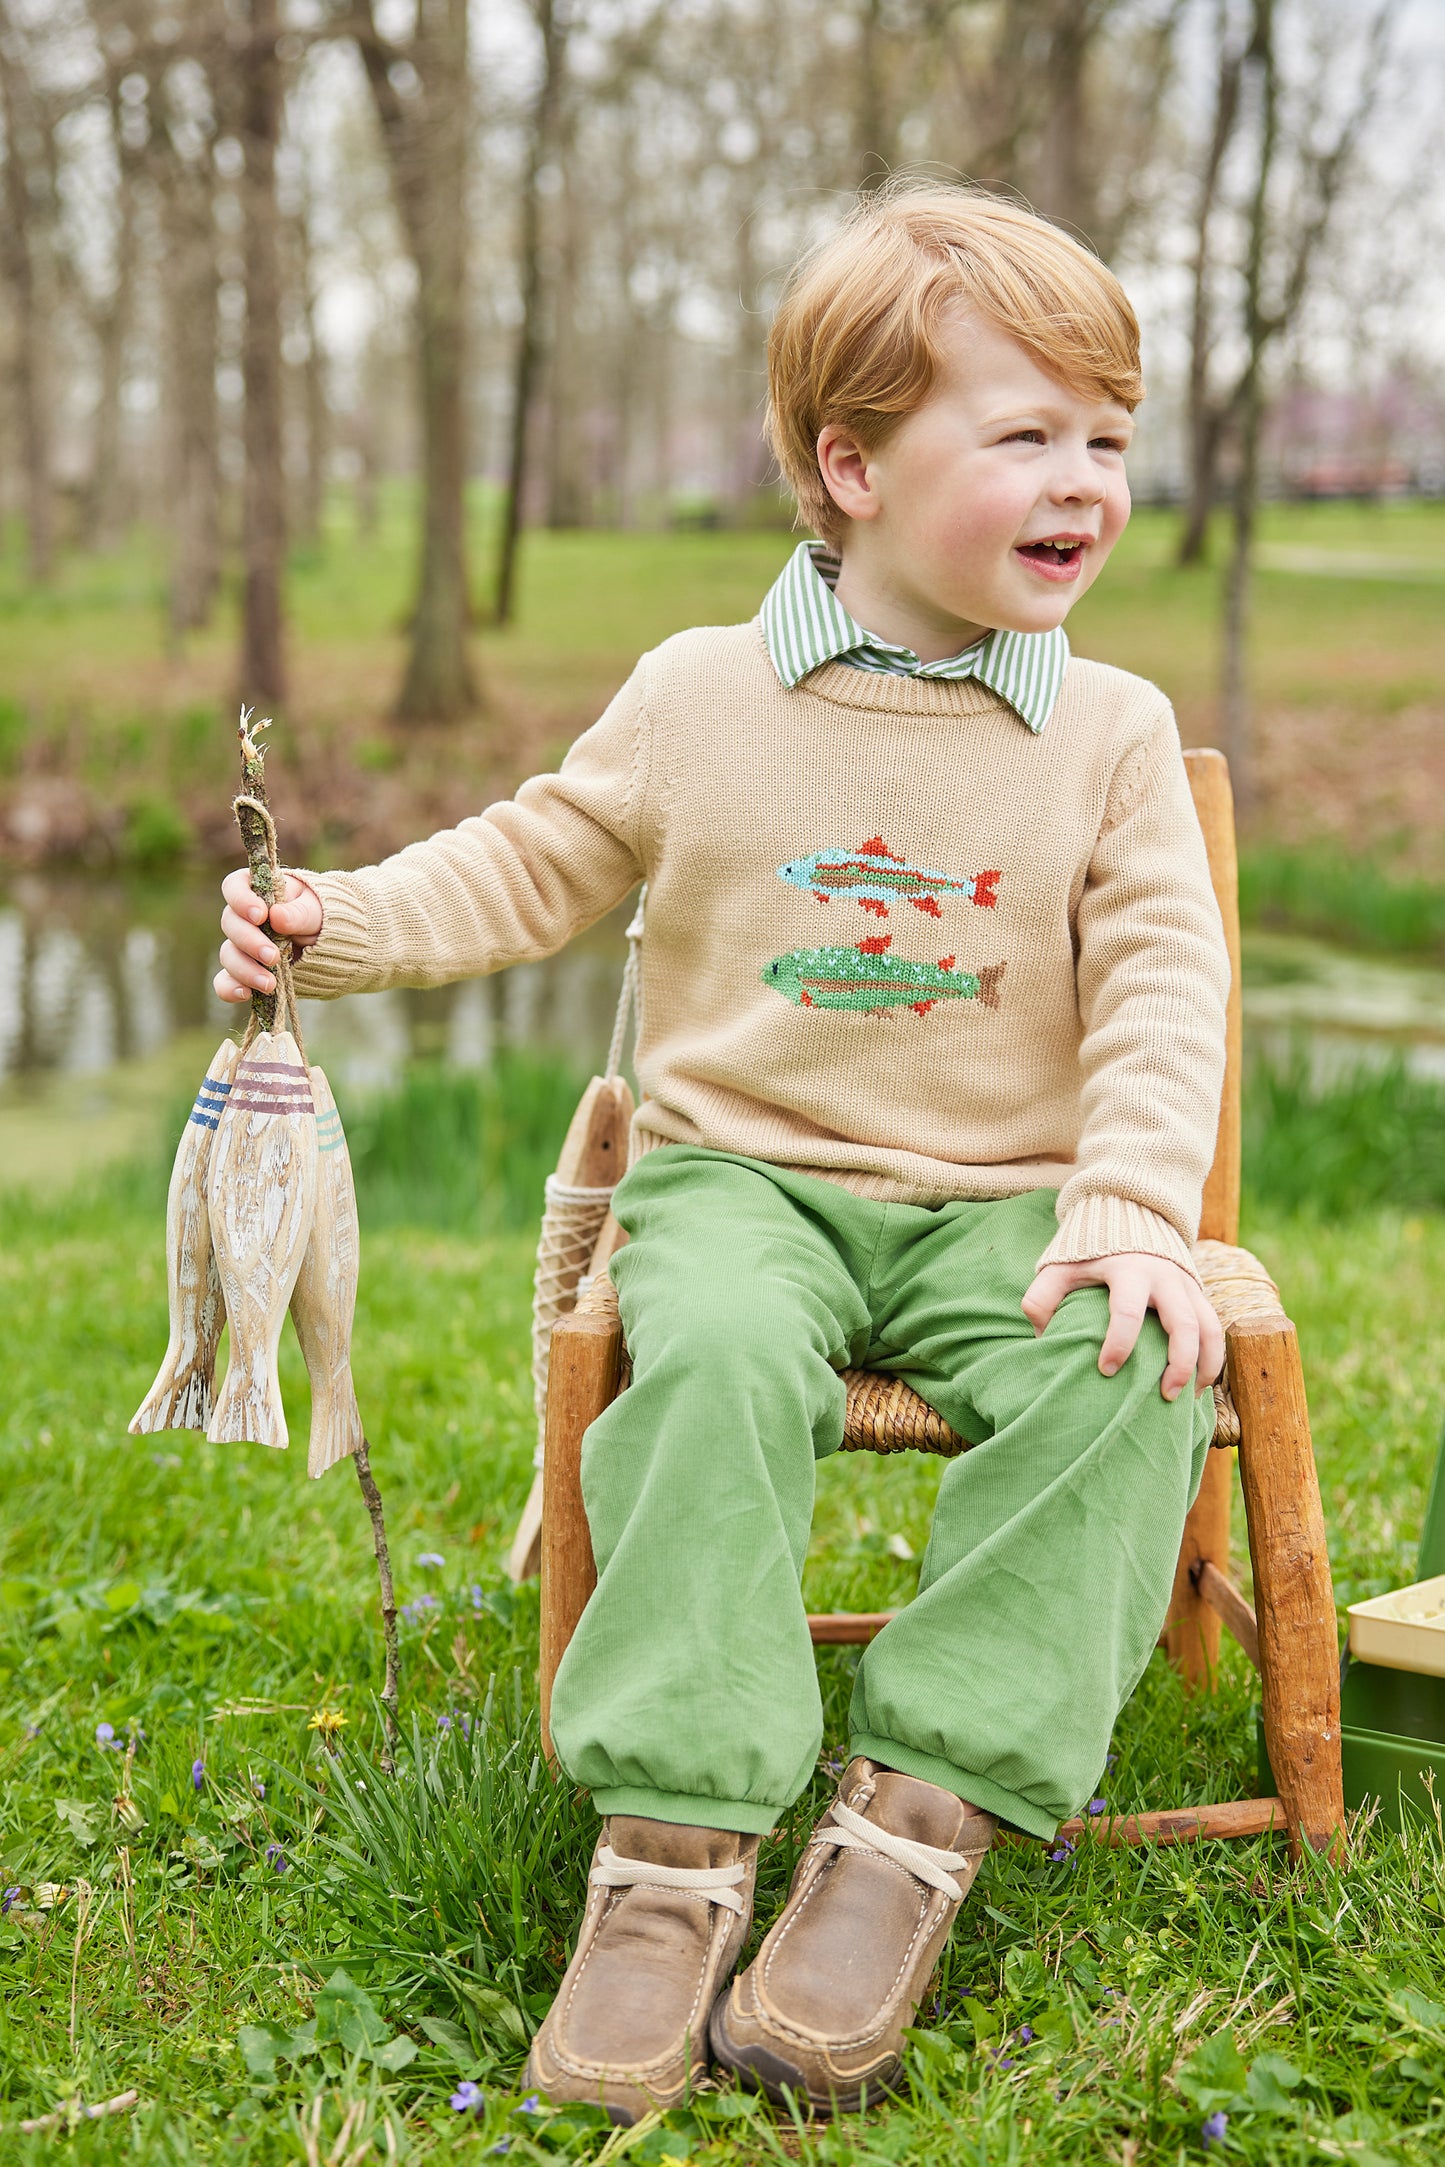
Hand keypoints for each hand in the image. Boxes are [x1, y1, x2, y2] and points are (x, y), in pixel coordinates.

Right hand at [215, 869, 322, 1003]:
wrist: (332, 947)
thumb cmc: (320, 918)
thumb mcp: (316, 911)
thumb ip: (299, 913)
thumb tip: (276, 916)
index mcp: (258, 892)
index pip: (234, 887)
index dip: (241, 900)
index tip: (260, 915)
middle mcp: (244, 918)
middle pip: (230, 924)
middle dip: (249, 942)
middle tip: (273, 956)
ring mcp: (243, 947)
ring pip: (229, 955)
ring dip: (245, 970)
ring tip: (269, 983)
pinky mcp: (246, 972)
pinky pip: (227, 981)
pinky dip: (231, 988)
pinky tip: (245, 994)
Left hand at [1021, 1252, 1223, 1403]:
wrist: (1130, 1217)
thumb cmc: (1091, 1252)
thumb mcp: (1061, 1266)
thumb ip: (1042, 1297)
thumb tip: (1040, 1337)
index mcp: (1128, 1270)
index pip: (1127, 1311)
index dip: (1118, 1344)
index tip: (1106, 1371)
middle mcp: (1165, 1277)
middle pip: (1183, 1324)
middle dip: (1178, 1363)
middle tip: (1164, 1396)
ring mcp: (1187, 1285)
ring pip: (1209, 1329)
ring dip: (1205, 1366)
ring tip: (1190, 1398)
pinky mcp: (1199, 1294)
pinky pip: (1215, 1329)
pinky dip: (1212, 1359)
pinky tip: (1198, 1386)